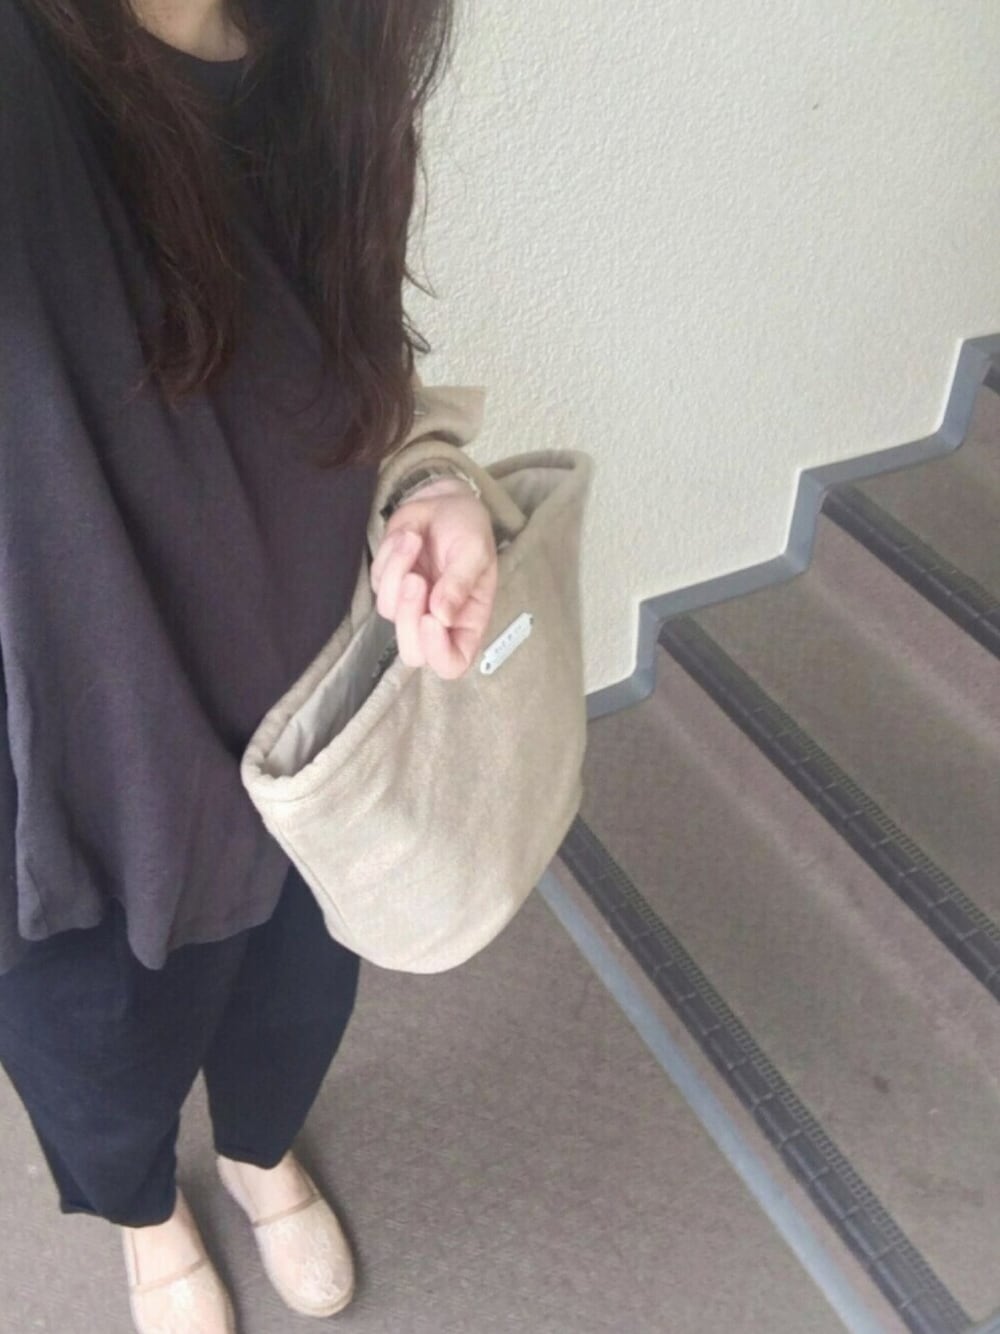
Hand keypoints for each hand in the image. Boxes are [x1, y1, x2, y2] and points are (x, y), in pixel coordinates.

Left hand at [369, 480, 498, 679]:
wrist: (445, 501)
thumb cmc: (469, 529)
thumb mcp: (475, 552)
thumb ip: (460, 584)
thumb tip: (443, 616)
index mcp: (468, 622)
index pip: (452, 663)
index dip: (438, 652)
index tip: (431, 618)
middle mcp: (438, 621)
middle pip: (413, 652)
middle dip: (408, 616)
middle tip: (416, 579)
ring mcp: (411, 605)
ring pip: (390, 612)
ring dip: (398, 571)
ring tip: (415, 539)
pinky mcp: (389, 585)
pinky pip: (378, 582)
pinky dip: (390, 556)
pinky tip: (409, 536)